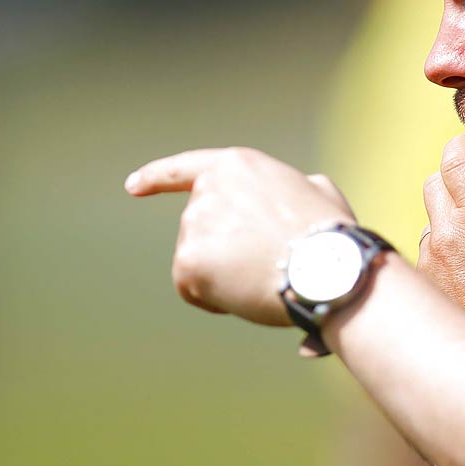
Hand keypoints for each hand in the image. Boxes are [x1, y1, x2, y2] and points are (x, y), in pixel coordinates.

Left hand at [125, 147, 353, 325]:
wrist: (324, 269)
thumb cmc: (332, 237)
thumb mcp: (317, 192)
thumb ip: (290, 189)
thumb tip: (293, 196)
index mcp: (237, 166)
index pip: (185, 168)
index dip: (156, 177)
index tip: (132, 186)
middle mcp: (207, 190)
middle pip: (198, 227)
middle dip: (222, 249)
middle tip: (265, 265)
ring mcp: (194, 224)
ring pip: (196, 260)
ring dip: (221, 274)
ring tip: (264, 277)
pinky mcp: (187, 261)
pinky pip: (191, 288)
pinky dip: (213, 299)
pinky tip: (246, 294)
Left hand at [420, 134, 464, 355]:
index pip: (454, 159)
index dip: (463, 145)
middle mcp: (446, 234)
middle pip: (435, 181)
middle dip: (455, 175)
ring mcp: (429, 259)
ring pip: (430, 215)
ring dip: (447, 212)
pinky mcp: (424, 281)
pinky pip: (426, 248)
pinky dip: (442, 244)